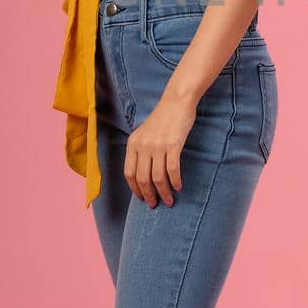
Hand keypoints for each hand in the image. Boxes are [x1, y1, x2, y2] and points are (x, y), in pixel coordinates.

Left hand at [124, 86, 198, 206]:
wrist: (176, 102)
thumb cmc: (162, 119)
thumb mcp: (144, 133)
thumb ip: (140, 150)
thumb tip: (143, 175)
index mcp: (133, 144)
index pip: (129, 173)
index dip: (134, 189)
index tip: (141, 198)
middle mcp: (142, 146)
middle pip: (142, 178)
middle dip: (148, 195)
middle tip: (154, 204)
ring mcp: (157, 146)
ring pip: (158, 178)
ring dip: (164, 193)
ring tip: (169, 201)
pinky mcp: (173, 145)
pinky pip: (172, 170)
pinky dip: (175, 181)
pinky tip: (179, 187)